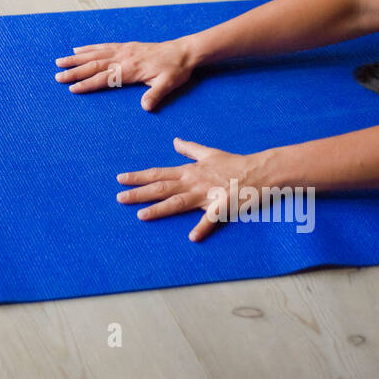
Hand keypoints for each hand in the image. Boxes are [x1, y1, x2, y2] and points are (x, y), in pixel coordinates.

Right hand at [55, 38, 195, 110]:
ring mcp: (123, 50)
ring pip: (94, 54)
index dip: (87, 84)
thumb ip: (155, 94)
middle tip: (57, 77)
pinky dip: (89, 48)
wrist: (183, 52)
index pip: (104, 78)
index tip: (72, 88)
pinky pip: (103, 46)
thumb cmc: (175, 70)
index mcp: (130, 69)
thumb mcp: (168, 84)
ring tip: (60, 62)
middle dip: (74, 71)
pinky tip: (78, 49)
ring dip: (76, 58)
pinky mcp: (125, 46)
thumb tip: (145, 107)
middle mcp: (123, 57)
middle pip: (93, 65)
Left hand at [116, 139, 253, 239]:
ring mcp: (207, 195)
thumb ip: (190, 149)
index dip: (138, 177)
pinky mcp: (223, 206)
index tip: (120, 179)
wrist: (259, 171)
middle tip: (119, 198)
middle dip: (139, 193)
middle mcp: (194, 182)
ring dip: (159, 209)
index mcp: (189, 171)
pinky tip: (192, 237)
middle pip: (162, 188)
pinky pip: (211, 218)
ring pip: (178, 202)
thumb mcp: (209, 153)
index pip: (158, 173)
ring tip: (141, 215)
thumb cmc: (234, 163)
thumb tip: (174, 141)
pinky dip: (202, 227)